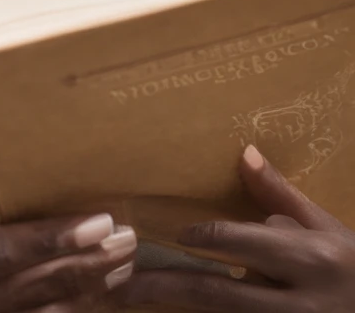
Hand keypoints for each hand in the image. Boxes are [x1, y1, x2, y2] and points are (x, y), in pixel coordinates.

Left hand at [118, 144, 354, 309]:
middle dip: (164, 286)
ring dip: (173, 307)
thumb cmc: (353, 267)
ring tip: (127, 298)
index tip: (175, 232)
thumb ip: (280, 195)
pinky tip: (167, 311)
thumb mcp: (324, 227)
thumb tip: (244, 153)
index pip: (245, 244)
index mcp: (307, 259)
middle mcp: (294, 302)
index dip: (207, 238)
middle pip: (219, 294)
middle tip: (118, 281)